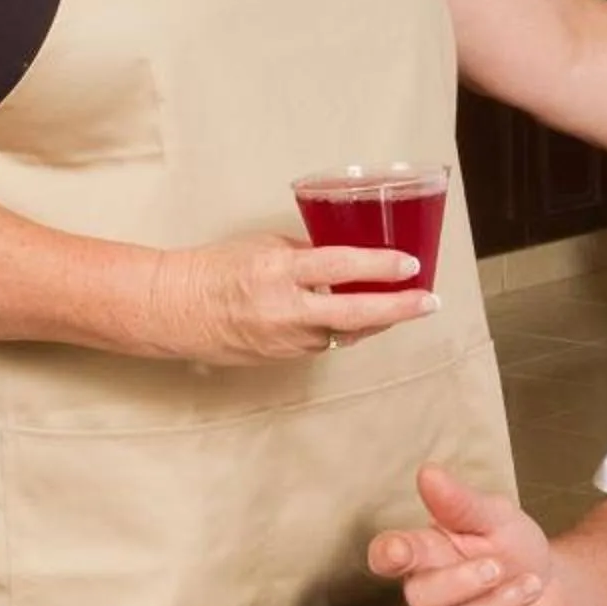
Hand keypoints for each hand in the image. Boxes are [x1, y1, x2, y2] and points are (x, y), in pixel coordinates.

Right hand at [142, 232, 431, 363]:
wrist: (177, 310)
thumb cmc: (217, 269)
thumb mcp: (264, 247)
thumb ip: (308, 254)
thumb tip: (347, 260)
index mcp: (280, 272)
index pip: (341, 267)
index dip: (380, 267)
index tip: (410, 264)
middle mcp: (286, 310)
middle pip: (357, 313)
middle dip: (400, 308)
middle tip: (429, 301)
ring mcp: (286, 340)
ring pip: (346, 331)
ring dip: (375, 318)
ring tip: (401, 303)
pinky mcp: (284, 359)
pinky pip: (325, 342)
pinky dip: (342, 328)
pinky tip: (353, 316)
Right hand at [368, 463, 564, 605]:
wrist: (556, 588)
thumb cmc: (514, 548)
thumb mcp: (495, 516)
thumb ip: (461, 501)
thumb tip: (428, 474)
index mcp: (426, 553)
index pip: (389, 555)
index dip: (387, 555)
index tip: (399, 552)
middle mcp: (429, 593)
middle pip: (419, 598)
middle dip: (463, 582)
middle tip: (499, 566)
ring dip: (502, 604)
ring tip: (532, 584)